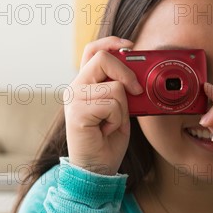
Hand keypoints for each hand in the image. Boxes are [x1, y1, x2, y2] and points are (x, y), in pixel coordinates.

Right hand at [65, 36, 142, 174]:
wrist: (96, 169)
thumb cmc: (108, 140)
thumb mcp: (120, 108)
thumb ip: (122, 88)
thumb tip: (138, 71)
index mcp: (84, 84)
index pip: (92, 50)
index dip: (112, 42)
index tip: (131, 46)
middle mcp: (75, 88)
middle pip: (102, 58)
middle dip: (126, 73)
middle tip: (136, 91)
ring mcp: (74, 100)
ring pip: (114, 87)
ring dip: (122, 108)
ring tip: (112, 123)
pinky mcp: (77, 113)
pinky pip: (111, 104)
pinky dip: (117, 119)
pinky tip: (106, 130)